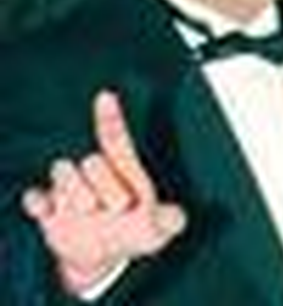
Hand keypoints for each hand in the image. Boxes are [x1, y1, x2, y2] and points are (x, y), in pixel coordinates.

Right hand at [21, 90, 186, 293]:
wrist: (101, 257)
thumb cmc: (135, 232)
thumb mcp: (159, 229)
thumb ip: (170, 220)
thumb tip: (177, 218)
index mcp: (122, 170)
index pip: (115, 139)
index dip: (110, 117)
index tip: (107, 96)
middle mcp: (93, 173)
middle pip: (92, 160)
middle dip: (104, 182)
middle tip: (119, 207)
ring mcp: (68, 189)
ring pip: (62, 170)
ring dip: (75, 191)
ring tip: (89, 210)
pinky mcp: (47, 208)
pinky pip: (35, 196)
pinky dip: (38, 200)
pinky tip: (47, 209)